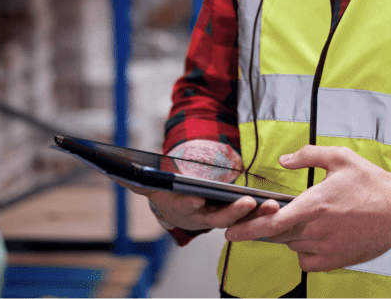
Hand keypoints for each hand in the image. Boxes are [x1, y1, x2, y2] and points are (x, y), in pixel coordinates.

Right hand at [115, 180, 281, 233]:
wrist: (179, 210)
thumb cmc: (168, 193)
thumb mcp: (151, 186)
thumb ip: (135, 180)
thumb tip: (112, 169)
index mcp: (181, 208)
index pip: (185, 206)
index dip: (190, 202)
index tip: (197, 197)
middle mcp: (201, 217)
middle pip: (218, 217)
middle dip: (234, 211)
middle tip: (249, 201)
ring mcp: (220, 219)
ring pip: (239, 221)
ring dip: (256, 215)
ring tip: (272, 204)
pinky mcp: (235, 219)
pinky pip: (249, 220)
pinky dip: (262, 215)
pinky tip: (278, 206)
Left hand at [224, 145, 390, 271]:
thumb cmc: (371, 183)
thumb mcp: (341, 158)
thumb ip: (309, 155)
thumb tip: (284, 160)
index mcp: (314, 204)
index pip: (271, 222)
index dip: (247, 228)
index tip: (230, 231)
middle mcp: (316, 229)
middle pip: (277, 236)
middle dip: (268, 227)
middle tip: (271, 216)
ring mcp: (325, 248)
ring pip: (293, 246)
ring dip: (292, 235)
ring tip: (313, 218)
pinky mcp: (334, 261)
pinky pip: (306, 260)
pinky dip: (305, 250)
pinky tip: (319, 235)